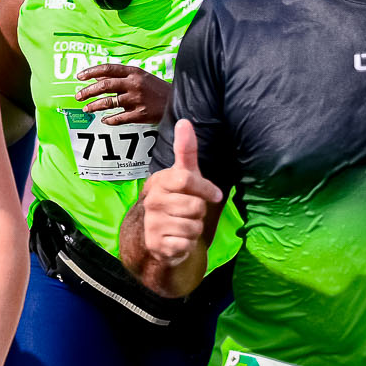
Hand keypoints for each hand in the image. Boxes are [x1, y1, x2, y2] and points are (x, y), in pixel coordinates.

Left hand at [75, 63, 170, 126]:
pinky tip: (104, 120)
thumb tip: (96, 77)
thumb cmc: (157, 89)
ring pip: (109, 102)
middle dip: (88, 91)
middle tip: (78, 96)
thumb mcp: (140, 77)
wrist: (180, 101)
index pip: (108, 69)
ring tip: (86, 108)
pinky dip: (109, 120)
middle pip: (105, 85)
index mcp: (134, 72)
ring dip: (95, 106)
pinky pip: (120, 118)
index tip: (79, 77)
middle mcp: (134, 84)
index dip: (91, 72)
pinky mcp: (141, 114)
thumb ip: (120, 76)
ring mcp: (138, 99)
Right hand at [136, 120, 221, 265]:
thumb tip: (184, 121)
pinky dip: (188, 244)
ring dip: (195, 228)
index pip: (186, 179)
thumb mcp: (183, 175)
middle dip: (199, 212)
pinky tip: (178, 239)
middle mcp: (152, 201)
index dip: (205, 188)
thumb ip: (185, 150)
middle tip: (189, 211)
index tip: (213, 194)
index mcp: (159, 182)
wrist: (154, 234)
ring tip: (183, 225)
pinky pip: (187, 244)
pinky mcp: (157, 245)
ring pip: (194, 226)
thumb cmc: (175, 200)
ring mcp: (153, 223)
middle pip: (195, 205)